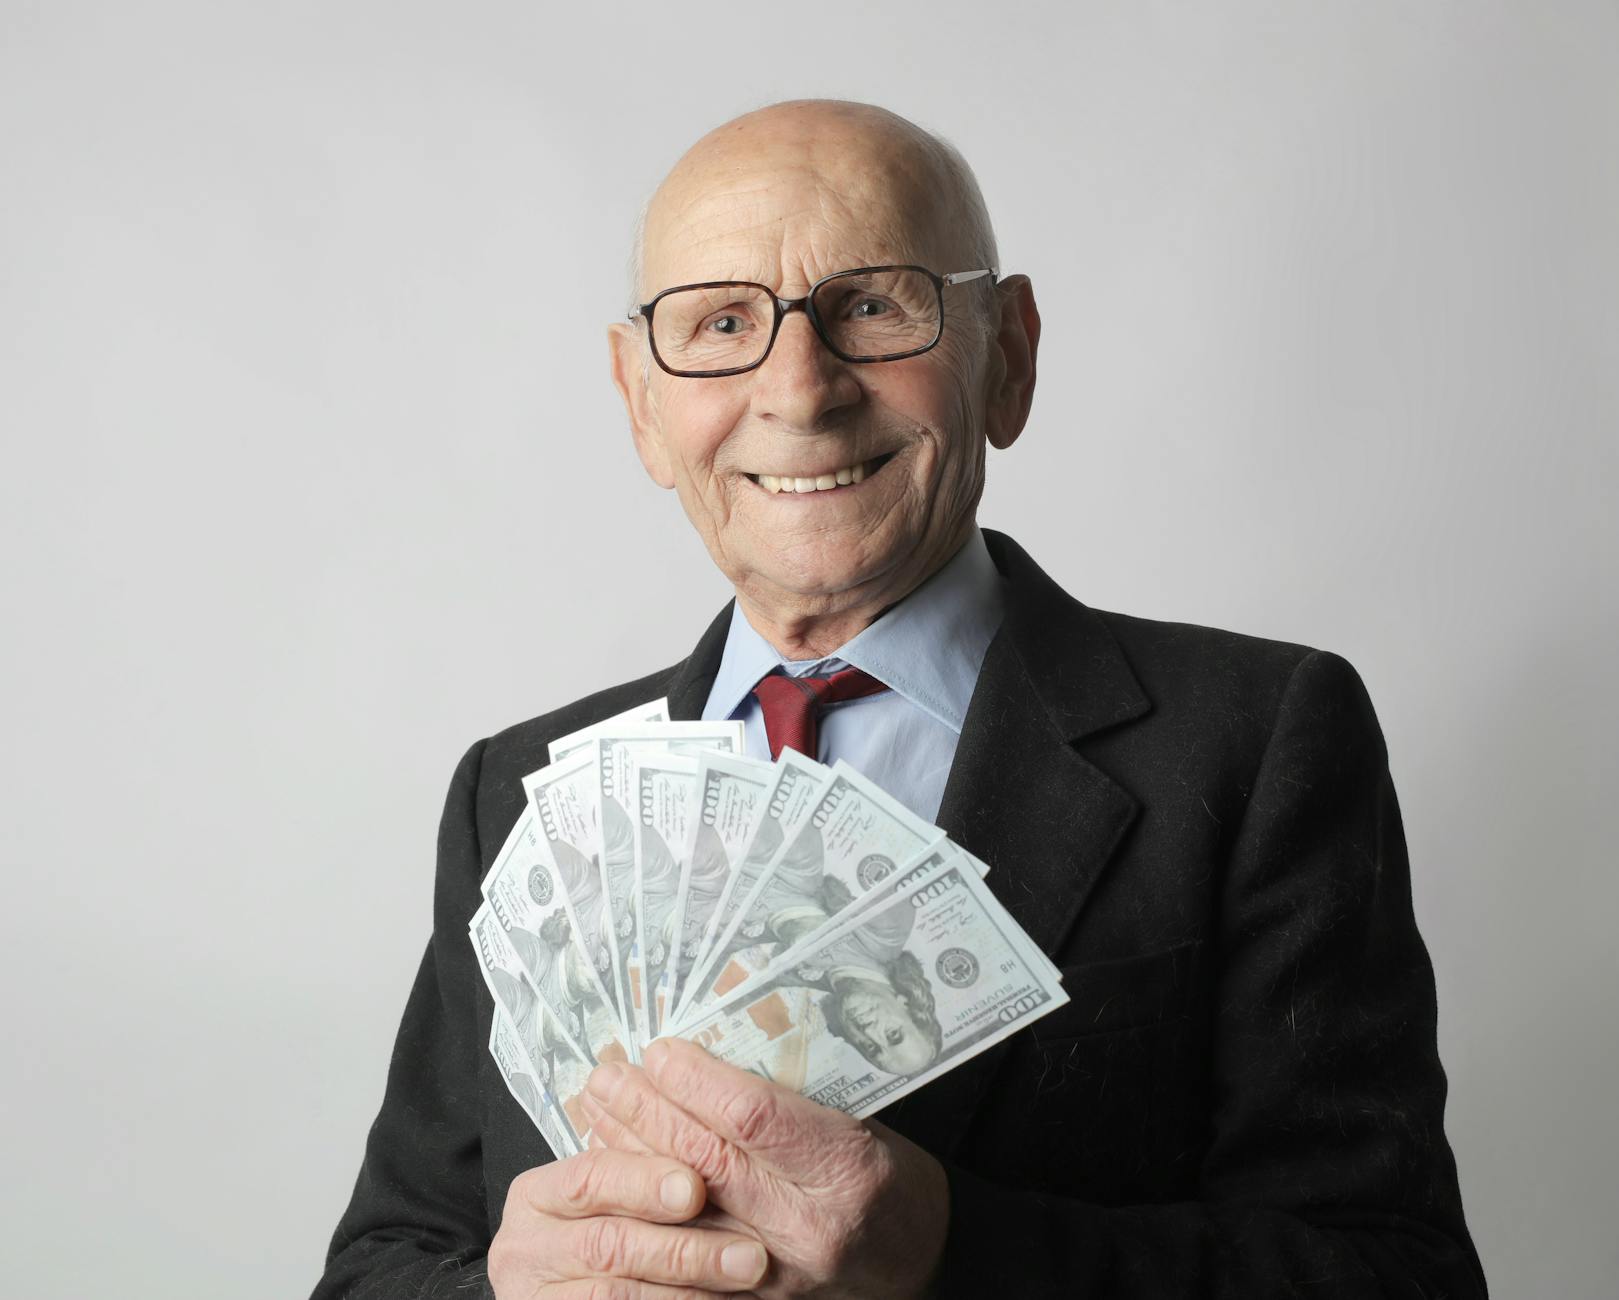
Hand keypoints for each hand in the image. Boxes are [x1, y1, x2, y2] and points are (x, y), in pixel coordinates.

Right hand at [488, 1146, 769, 1298]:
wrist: (584, 1290)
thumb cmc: (615, 1234)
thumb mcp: (620, 1191)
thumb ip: (643, 1150)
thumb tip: (674, 1064)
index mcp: (542, 1193)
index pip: (590, 1176)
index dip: (644, 1180)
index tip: (696, 1185)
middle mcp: (526, 1244)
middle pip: (607, 1242)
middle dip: (683, 1247)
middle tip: (748, 1253)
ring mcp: (535, 1294)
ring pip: (614, 1294)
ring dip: (690, 1287)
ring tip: (746, 1277)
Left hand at [581, 1039, 948, 1299]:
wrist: (921, 1262)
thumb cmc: (894, 1181)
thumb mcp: (862, 1123)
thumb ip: (792, 1100)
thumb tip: (709, 1054)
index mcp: (846, 1169)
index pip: (753, 1117)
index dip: (696, 1079)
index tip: (661, 1051)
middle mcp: (808, 1227)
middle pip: (707, 1159)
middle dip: (647, 1110)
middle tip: (609, 1073)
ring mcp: (776, 1274)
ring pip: (681, 1210)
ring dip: (630, 1155)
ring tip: (596, 1112)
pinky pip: (681, 1254)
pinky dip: (643, 1212)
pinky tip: (615, 1176)